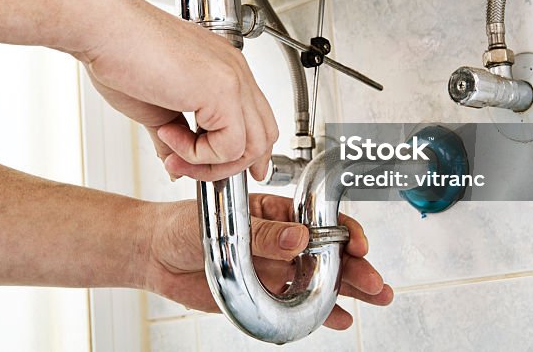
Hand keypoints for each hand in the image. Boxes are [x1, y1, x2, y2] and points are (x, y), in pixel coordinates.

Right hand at [77, 0, 277, 181]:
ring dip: (211, 163)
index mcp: (222, 68)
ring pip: (254, 145)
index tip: (218, 169)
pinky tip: (168, 134)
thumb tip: (176, 165)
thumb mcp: (154, 107)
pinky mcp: (223, 90)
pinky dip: (199, 154)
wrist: (102, 28)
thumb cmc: (119, 52)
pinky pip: (230, 145)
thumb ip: (174, 137)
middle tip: (184, 165)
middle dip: (225, 165)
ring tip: (173, 154)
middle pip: (263, 135)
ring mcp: (233, 78)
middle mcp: (234, 70)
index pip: (256, 119)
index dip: (242, 152)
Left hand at [141, 194, 393, 328]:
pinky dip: (320, 315)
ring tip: (375, 298)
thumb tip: (298, 238)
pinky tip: (340, 320)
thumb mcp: (225, 222)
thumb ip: (263, 233)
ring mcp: (274, 270)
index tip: (356, 243)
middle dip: (357, 267)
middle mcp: (281, 242)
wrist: (156, 254)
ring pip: (320, 281)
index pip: (319, 219)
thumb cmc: (185, 224)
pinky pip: (297, 306)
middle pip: (329, 254)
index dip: (343, 231)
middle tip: (375, 282)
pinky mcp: (263, 296)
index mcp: (276, 214)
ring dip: (348, 290)